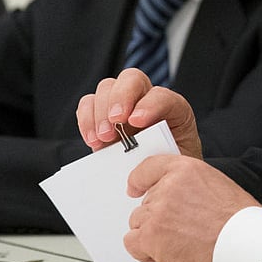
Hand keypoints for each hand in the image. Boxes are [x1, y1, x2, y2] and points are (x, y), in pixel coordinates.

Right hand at [76, 68, 202, 157]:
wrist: (156, 182)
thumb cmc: (168, 169)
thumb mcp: (175, 165)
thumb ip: (165, 156)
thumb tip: (149, 158)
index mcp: (174, 110)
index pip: (163, 96)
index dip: (150, 104)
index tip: (137, 121)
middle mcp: (147, 101)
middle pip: (132, 79)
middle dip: (121, 97)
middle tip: (116, 121)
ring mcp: (123, 107)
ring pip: (107, 87)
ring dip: (101, 111)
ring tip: (103, 138)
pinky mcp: (101, 117)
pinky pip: (88, 104)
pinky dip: (86, 119)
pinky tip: (93, 140)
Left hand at [124, 154, 260, 261]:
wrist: (241, 242)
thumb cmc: (238, 220)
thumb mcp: (217, 186)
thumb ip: (191, 187)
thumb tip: (180, 199)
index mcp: (186, 170)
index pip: (150, 167)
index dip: (140, 179)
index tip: (135, 187)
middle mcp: (169, 186)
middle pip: (146, 201)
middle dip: (158, 216)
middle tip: (180, 228)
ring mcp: (158, 211)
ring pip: (138, 222)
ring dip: (152, 233)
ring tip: (176, 241)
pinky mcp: (151, 235)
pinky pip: (132, 242)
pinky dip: (144, 249)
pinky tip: (163, 252)